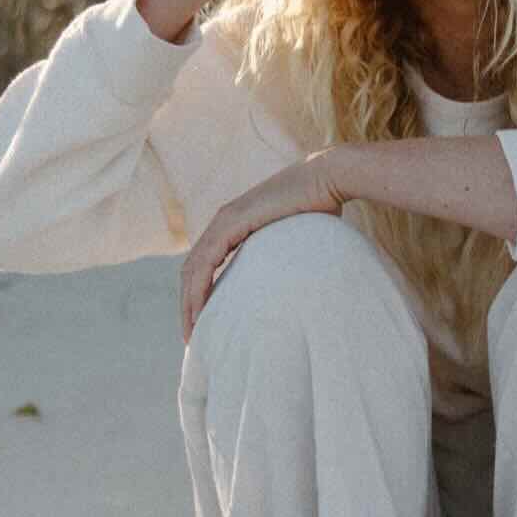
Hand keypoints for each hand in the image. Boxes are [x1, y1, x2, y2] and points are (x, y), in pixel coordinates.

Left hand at [181, 151, 348, 341]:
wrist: (328, 178)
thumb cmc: (322, 207)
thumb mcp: (294, 239)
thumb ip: (283, 256)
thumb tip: (295, 283)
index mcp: (234, 225)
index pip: (204, 266)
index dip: (198, 295)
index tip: (203, 325)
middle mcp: (222, 222)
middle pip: (191, 271)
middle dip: (188, 306)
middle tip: (192, 338)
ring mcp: (224, 221)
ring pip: (192, 270)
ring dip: (188, 304)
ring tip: (192, 334)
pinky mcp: (231, 223)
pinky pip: (204, 263)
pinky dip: (197, 291)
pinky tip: (199, 312)